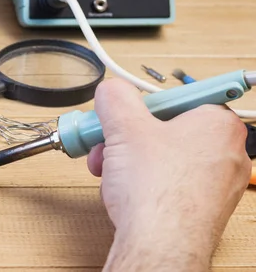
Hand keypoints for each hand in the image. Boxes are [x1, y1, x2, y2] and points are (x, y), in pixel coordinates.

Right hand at [87, 78, 250, 270]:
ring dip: (128, 160)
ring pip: (162, 156)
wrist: (159, 247)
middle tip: (109, 143)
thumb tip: (112, 90)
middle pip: (165, 128)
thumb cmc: (157, 194)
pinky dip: (142, 182)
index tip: (127, 114)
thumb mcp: (124, 126)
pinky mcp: (202, 206)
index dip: (143, 107)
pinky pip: (167, 181)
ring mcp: (216, 183)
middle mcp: (226, 152)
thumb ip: (115, 96)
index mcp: (219, 124)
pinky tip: (125, 190)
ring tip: (112, 171)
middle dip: (127, 137)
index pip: (177, 97)